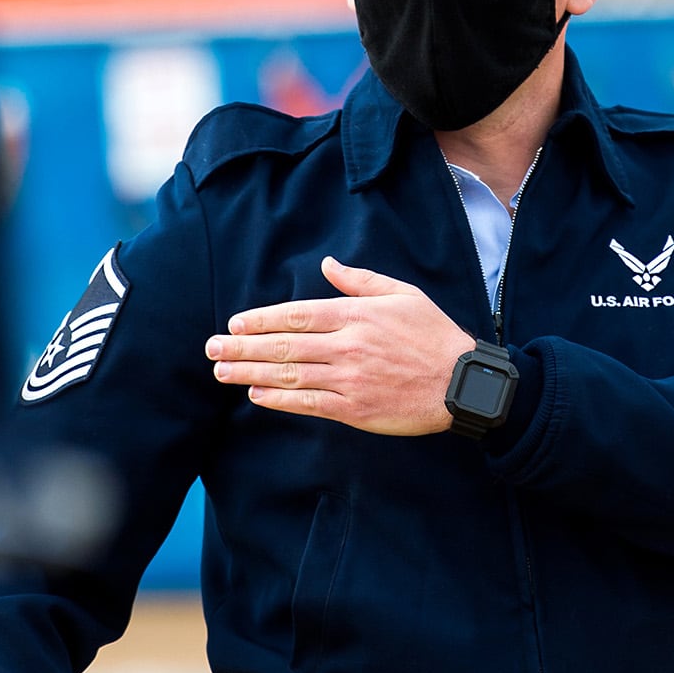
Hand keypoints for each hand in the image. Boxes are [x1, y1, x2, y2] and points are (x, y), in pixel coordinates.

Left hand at [206, 257, 472, 435]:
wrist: (462, 383)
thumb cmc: (433, 335)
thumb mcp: (402, 294)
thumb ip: (360, 280)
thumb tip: (327, 263)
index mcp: (355, 316)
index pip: (296, 315)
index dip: (261, 320)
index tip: (234, 323)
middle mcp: (347, 346)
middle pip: (283, 346)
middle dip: (242, 347)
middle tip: (212, 348)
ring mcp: (349, 379)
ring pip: (289, 375)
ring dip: (250, 374)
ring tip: (222, 371)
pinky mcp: (355, 409)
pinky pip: (309, 404)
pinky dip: (279, 401)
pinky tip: (256, 397)